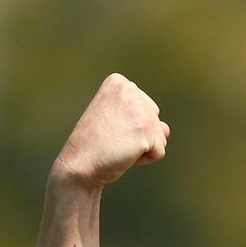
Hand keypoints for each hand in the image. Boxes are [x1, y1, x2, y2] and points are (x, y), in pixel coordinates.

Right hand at [52, 73, 169, 189]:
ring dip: (142, 148)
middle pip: (155, 120)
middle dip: (139, 136)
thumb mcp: (119, 123)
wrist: (79, 164)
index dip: (131, 125)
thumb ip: (146, 119)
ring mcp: (138, 109)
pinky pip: (159, 152)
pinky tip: (124, 155)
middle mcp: (129, 90)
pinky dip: (144, 159)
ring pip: (160, 137)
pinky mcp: (144, 130)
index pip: (147, 108)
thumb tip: (166, 129)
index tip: (110, 127)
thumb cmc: (95, 144)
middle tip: (113, 138)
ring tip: (118, 146)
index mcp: (119, 82)